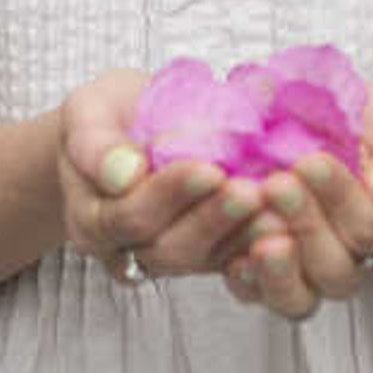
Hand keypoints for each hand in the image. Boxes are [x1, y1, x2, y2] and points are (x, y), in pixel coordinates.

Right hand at [57, 70, 268, 282]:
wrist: (122, 130)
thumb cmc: (105, 117)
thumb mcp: (87, 112)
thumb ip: (95, 143)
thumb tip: (123, 173)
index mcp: (90, 217)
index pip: (129, 216)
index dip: (170, 194)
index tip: (209, 168)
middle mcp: (125, 248)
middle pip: (167, 248)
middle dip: (211, 219)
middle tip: (251, 192)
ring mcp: (165, 255)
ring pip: (202, 260)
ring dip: (241, 235)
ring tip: (276, 209)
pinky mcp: (203, 255)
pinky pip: (228, 260)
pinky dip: (256, 244)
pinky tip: (285, 224)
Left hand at [221, 82, 372, 321]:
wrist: (322, 119)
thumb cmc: (370, 129)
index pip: (369, 231)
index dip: (341, 200)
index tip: (311, 162)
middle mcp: (346, 263)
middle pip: (335, 271)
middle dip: (306, 226)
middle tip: (278, 184)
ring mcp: (302, 273)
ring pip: (297, 297)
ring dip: (276, 267)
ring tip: (256, 223)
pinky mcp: (260, 272)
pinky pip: (254, 294)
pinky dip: (244, 279)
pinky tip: (233, 256)